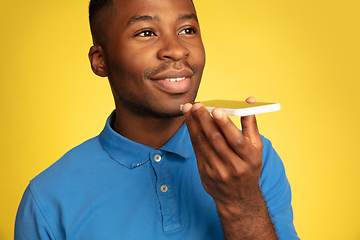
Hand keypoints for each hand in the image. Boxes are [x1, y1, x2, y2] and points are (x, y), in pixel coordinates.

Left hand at [182, 97, 275, 238]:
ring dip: (194, 124)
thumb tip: (249, 101)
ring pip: (203, 143)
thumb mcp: (256, 148)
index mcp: (250, 159)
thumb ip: (251, 124)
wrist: (238, 198)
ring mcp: (218, 171)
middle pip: (216, 140)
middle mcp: (234, 167)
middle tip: (198, 105)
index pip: (237, 140)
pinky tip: (189, 122)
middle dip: (205, 120)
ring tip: (189, 109)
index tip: (216, 109)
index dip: (226, 124)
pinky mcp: (205, 173)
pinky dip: (192, 133)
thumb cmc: (248, 167)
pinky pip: (197, 150)